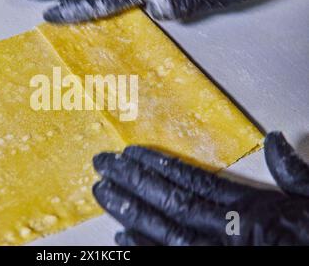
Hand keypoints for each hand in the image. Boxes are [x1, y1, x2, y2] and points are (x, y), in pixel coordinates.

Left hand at [92, 132, 308, 244]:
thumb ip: (291, 172)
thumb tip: (274, 138)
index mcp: (248, 209)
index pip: (194, 181)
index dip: (160, 166)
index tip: (132, 153)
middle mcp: (224, 231)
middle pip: (170, 201)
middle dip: (132, 181)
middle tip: (102, 163)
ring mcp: (213, 253)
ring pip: (164, 229)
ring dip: (130, 209)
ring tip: (103, 192)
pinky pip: (169, 258)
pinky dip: (143, 248)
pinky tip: (120, 236)